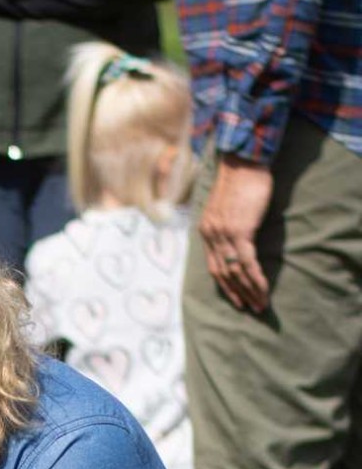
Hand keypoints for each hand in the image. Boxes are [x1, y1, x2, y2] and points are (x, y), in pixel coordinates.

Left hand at [197, 155, 273, 312]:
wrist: (244, 161)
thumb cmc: (241, 181)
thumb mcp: (228, 206)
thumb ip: (229, 224)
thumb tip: (240, 239)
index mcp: (206, 231)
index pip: (213, 266)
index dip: (225, 284)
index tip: (236, 297)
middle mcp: (211, 235)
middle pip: (222, 274)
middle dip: (237, 293)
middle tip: (250, 307)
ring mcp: (224, 234)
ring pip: (235, 272)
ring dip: (248, 290)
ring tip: (260, 304)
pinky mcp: (240, 231)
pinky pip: (246, 262)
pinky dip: (254, 278)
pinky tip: (262, 289)